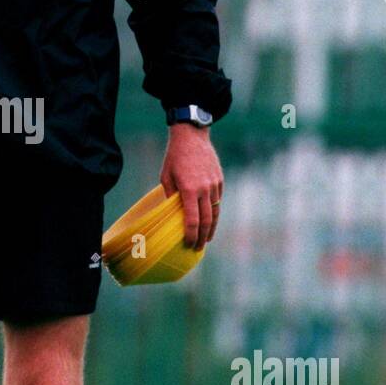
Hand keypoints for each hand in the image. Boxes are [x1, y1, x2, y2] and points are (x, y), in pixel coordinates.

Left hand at [160, 124, 223, 249]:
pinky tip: (210, 220)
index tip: (187, 244)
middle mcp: (204, 189)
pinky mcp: (219, 180)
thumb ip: (170, 196)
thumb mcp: (166, 177)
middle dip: (202, 237)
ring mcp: (214, 184)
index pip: (192, 220)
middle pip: (206, 220)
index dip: (190, 235)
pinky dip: (214, 212)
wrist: (192, 136)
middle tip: (197, 248)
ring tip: (206, 239)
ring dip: (211, 228)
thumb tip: (173, 214)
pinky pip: (218, 200)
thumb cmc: (174, 157)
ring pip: (215, 212)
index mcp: (189, 190)